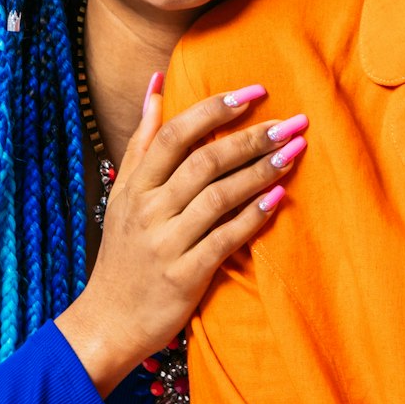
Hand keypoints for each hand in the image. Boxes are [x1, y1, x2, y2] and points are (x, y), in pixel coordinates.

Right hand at [57, 79, 300, 396]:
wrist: (110, 321)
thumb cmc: (124, 252)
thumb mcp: (124, 193)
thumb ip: (144, 138)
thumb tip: (157, 82)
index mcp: (136, 186)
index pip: (175, 135)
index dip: (215, 109)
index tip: (256, 92)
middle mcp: (149, 210)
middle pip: (204, 162)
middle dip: (251, 137)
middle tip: (291, 122)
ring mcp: (166, 243)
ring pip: (219, 197)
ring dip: (260, 171)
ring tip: (294, 151)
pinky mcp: (184, 275)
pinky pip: (225, 240)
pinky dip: (253, 216)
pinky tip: (279, 197)